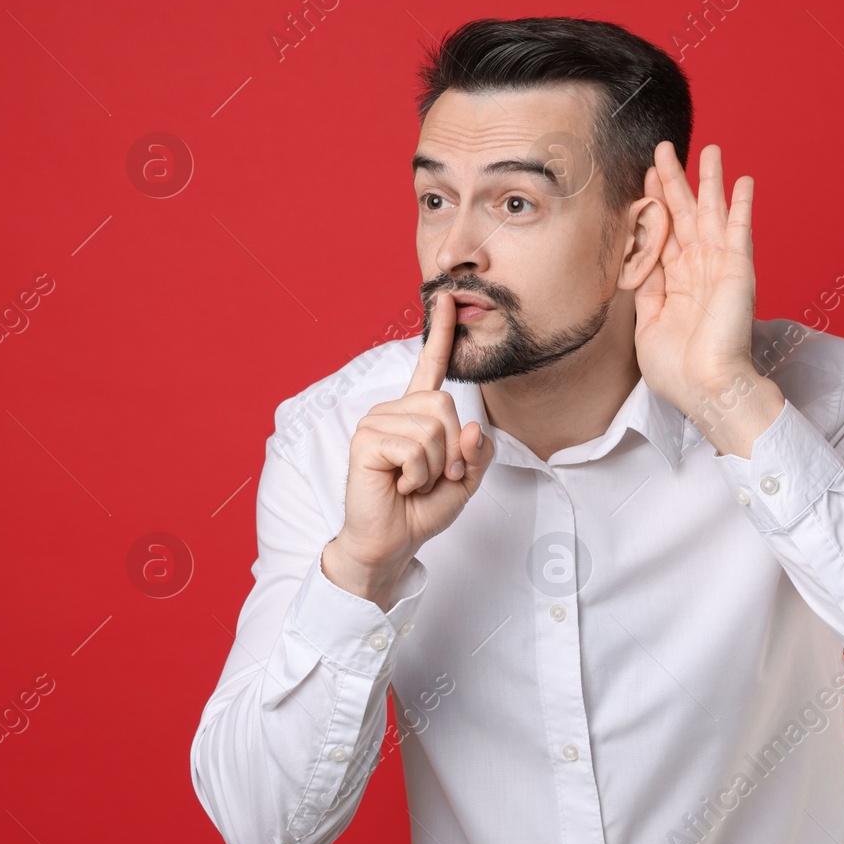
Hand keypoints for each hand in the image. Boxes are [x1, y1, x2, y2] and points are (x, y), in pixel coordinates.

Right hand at [324, 289, 496, 605]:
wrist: (389, 543)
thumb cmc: (420, 511)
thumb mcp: (465, 482)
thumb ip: (478, 454)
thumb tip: (473, 426)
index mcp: (416, 414)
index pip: (430, 367)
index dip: (440, 334)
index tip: (446, 300)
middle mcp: (393, 410)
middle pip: (446, 406)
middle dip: (452, 450)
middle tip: (432, 477)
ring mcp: (376, 422)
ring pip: (433, 428)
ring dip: (435, 467)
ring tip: (412, 482)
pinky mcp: (365, 440)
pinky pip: (414, 448)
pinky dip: (417, 475)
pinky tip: (399, 485)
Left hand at [635, 141, 757, 410]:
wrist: (707, 390)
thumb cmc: (678, 371)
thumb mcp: (648, 325)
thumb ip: (646, 290)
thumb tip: (635, 262)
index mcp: (677, 285)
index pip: (664, 234)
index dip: (654, 204)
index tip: (645, 176)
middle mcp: (699, 272)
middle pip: (684, 216)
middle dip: (675, 181)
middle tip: (665, 149)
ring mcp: (720, 269)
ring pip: (711, 215)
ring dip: (709, 182)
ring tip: (710, 150)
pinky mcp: (738, 272)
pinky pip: (739, 232)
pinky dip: (741, 206)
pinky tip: (743, 181)